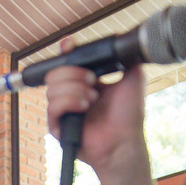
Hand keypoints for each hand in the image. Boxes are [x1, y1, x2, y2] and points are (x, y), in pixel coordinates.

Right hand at [44, 41, 147, 175]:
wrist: (124, 141)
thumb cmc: (128, 116)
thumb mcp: (133, 79)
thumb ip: (125, 59)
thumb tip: (122, 43)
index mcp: (85, 82)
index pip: (66, 61)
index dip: (66, 51)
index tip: (69, 46)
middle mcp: (71, 94)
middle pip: (55, 71)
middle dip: (74, 72)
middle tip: (93, 81)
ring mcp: (63, 110)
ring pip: (53, 87)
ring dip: (75, 89)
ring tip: (92, 99)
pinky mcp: (57, 126)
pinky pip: (52, 106)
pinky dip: (69, 102)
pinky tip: (84, 107)